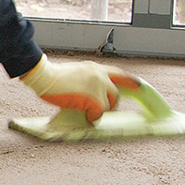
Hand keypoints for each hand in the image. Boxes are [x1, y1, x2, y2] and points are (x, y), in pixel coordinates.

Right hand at [18, 57, 138, 120]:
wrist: (45, 76)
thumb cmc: (54, 77)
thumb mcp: (76, 74)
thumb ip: (87, 82)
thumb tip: (88, 97)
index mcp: (96, 68)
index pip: (119, 73)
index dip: (130, 81)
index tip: (140, 86)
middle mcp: (100, 75)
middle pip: (116, 93)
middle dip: (112, 103)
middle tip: (106, 109)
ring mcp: (97, 86)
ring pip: (108, 103)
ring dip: (99, 110)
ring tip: (89, 112)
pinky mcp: (93, 98)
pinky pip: (99, 112)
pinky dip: (92, 116)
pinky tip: (85, 116)